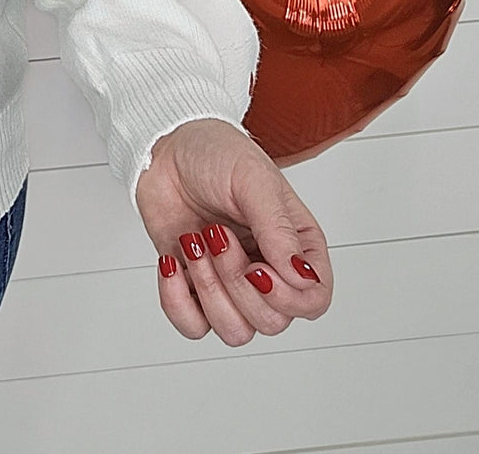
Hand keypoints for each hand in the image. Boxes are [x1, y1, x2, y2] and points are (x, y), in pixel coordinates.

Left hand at [135, 117, 332, 344]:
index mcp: (296, 245)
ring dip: (208, 288)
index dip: (288, 298)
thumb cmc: (216, 153)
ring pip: (235, 332)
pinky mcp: (195, 287)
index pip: (314, 301)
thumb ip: (278, 230)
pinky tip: (173, 262)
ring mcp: (231, 283)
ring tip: (195, 241)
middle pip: (271, 322)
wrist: (164, 147)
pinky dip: (177, 302)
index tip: (258, 267)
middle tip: (217, 233)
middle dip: (236, 281)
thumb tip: (302, 278)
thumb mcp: (253, 180)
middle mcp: (269, 271)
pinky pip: (193, 327)